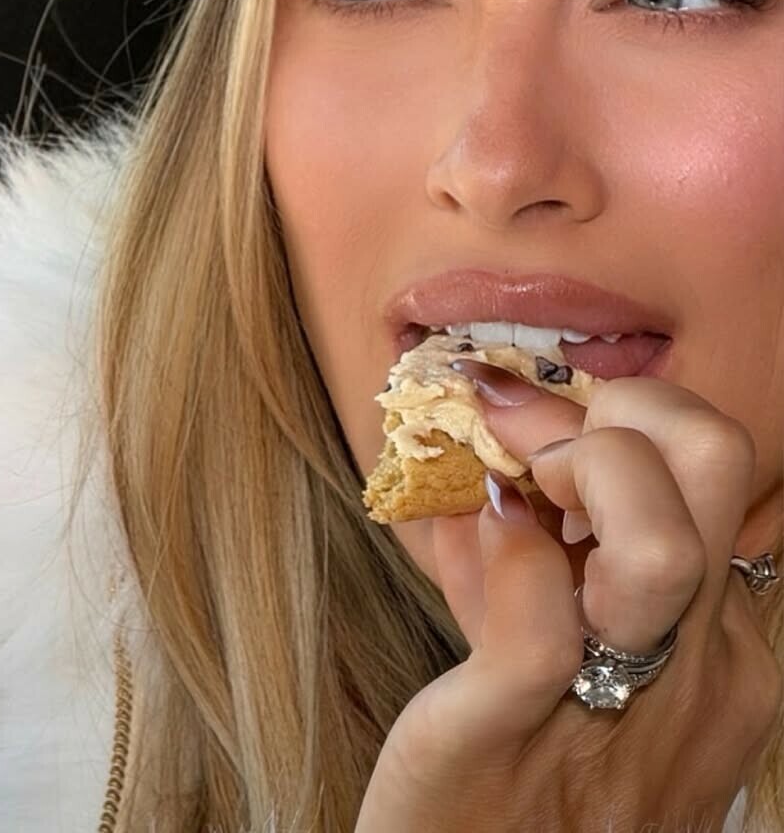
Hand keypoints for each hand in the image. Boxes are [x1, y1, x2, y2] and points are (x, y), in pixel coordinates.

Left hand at [354, 367, 781, 832]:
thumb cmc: (513, 783)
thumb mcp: (557, 666)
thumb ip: (531, 569)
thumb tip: (484, 466)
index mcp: (715, 640)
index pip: (712, 468)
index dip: (628, 416)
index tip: (538, 422)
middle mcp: (698, 668)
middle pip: (720, 464)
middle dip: (626, 409)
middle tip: (537, 442)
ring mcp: (625, 705)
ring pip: (663, 543)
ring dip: (575, 468)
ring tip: (518, 491)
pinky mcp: (519, 733)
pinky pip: (538, 621)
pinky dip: (499, 551)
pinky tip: (472, 535)